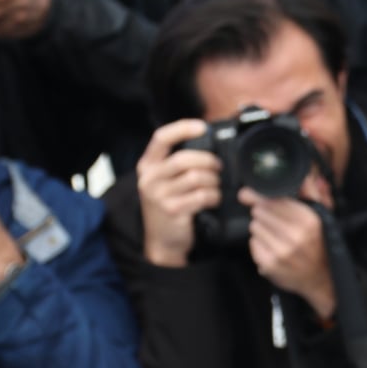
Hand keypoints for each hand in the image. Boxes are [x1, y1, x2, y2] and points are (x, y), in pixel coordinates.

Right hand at [136, 119, 221, 266]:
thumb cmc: (169, 203)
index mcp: (147, 165)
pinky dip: (213, 196)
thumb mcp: (165, 179)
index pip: (161, 138)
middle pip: (184, 159)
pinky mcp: (172, 210)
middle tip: (218, 167)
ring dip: (213, 180)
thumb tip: (208, 139)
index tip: (203, 127)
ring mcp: (158, 196)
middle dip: (208, 160)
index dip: (183, 128)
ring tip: (215, 186)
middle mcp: (149, 179)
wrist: (162, 240)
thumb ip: (178, 161)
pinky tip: (213, 199)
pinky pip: (201, 196)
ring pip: (196, 177)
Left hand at [238, 188, 334, 319]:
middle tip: (270, 218)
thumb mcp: (321, 215)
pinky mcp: (269, 265)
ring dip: (260, 227)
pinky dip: (258, 243)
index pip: (275, 200)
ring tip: (273, 233)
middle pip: (261, 211)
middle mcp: (295, 236)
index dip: (261, 196)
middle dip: (262, 212)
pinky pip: (252, 244)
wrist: (320, 278)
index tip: (250, 195)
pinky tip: (270, 245)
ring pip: (255, 227)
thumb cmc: (318, 243)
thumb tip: (304, 177)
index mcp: (309, 220)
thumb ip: (311, 192)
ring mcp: (281, 252)